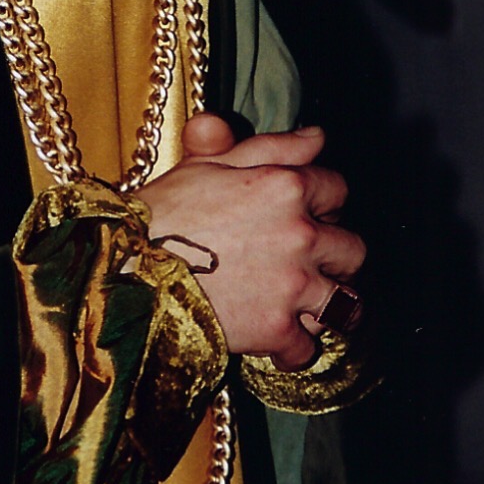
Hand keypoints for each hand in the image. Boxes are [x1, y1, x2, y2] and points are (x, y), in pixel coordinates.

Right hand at [139, 117, 364, 364]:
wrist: (130, 269)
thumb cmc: (164, 213)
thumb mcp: (208, 164)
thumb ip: (269, 145)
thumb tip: (317, 135)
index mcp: (286, 187)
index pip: (337, 189)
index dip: (323, 201)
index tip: (306, 213)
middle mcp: (301, 234)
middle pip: (353, 249)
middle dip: (335, 256)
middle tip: (307, 262)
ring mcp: (293, 285)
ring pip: (346, 303)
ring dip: (326, 304)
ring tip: (302, 304)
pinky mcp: (277, 329)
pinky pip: (307, 347)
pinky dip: (292, 347)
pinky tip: (274, 338)